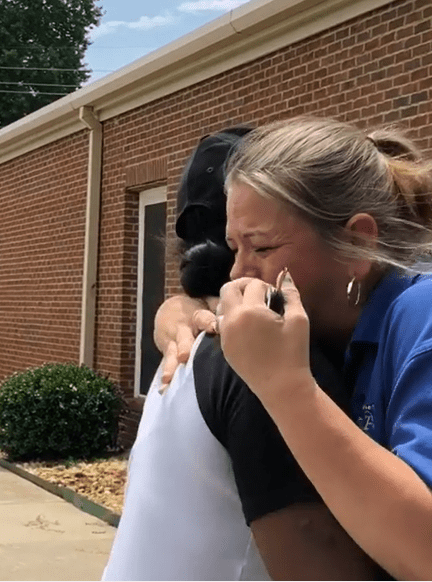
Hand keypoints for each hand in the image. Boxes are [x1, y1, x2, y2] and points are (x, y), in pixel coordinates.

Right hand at [153, 294, 217, 386]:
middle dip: (184, 346)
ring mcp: (174, 343)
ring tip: (168, 377)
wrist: (170, 311)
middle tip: (184, 356)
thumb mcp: (206, 303)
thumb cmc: (197, 310)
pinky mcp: (168, 352)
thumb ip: (219, 306)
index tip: (214, 327)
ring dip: (171, 366)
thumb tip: (236, 307)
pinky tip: (163, 388)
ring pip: (173, 354)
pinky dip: (165, 375)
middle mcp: (183, 330)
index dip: (208, 322)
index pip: (202, 318)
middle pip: (184, 338)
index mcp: (196, 317)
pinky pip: (166, 364)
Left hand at [218, 274, 314, 407]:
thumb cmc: (294, 353)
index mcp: (250, 311)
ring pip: (222, 306)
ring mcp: (225, 335)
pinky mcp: (224, 347)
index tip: (278, 298)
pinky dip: (232, 317)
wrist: (282, 387)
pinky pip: (222, 323)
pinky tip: (249, 326)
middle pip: (228, 288)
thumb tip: (284, 274)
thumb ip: (290, 293)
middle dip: (244, 286)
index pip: (254, 285)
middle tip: (260, 294)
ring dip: (235, 301)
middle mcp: (232, 320)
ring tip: (254, 310)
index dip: (268, 287)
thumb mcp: (298, 319)